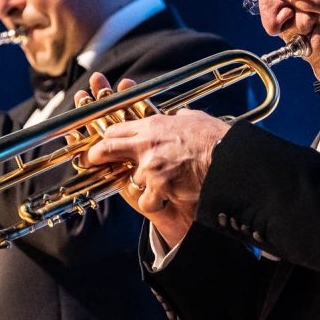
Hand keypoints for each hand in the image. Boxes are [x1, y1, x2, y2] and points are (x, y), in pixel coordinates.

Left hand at [78, 73, 229, 247]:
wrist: (231, 160)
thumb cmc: (218, 139)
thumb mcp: (195, 119)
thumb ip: (179, 118)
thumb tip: (176, 116)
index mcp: (154, 125)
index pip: (118, 128)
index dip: (106, 137)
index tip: (101, 142)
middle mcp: (147, 143)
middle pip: (108, 148)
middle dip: (95, 156)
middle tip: (88, 161)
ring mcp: (151, 166)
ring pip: (133, 179)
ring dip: (145, 185)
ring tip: (164, 185)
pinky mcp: (159, 187)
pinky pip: (147, 201)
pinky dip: (155, 203)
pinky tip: (167, 200)